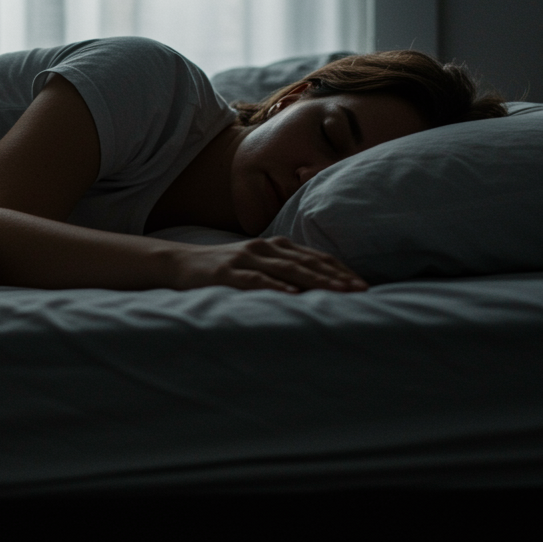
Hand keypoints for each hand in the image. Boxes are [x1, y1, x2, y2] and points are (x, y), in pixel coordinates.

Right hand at [169, 236, 367, 292]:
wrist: (180, 263)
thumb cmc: (223, 270)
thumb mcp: (256, 266)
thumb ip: (283, 272)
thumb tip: (315, 291)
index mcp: (276, 246)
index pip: (316, 257)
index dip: (340, 270)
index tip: (363, 285)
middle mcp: (265, 247)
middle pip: (308, 262)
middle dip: (337, 277)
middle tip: (361, 290)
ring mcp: (246, 258)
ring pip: (288, 269)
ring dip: (315, 281)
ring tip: (338, 292)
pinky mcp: (228, 272)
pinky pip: (256, 280)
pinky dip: (276, 287)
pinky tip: (293, 295)